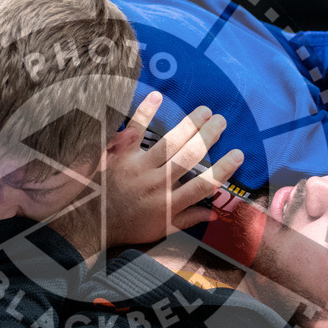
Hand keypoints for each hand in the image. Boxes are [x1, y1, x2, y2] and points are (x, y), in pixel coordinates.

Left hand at [101, 90, 243, 246]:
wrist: (88, 222)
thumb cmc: (127, 226)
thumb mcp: (159, 231)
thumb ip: (187, 219)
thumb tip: (214, 214)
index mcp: (169, 205)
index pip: (204, 185)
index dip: (224, 169)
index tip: (238, 154)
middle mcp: (157, 185)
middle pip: (189, 157)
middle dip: (208, 137)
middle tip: (221, 121)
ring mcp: (138, 168)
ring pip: (169, 142)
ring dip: (189, 124)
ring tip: (205, 110)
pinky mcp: (119, 155)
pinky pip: (135, 131)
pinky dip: (146, 112)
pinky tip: (159, 96)